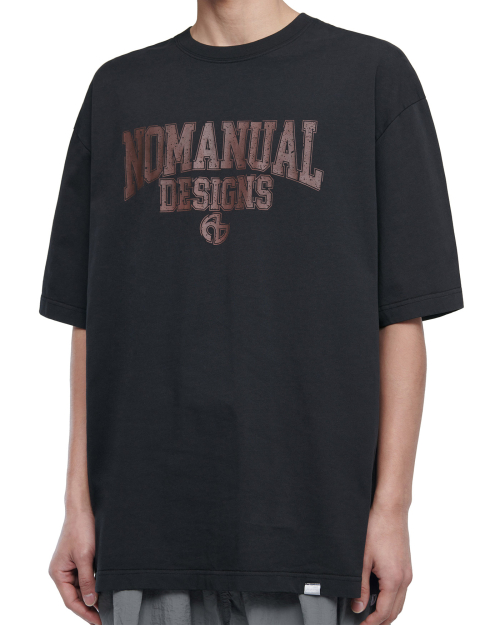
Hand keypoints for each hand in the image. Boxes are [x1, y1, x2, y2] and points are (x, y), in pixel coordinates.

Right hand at [49, 508, 100, 623]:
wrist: (83, 508)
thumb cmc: (81, 529)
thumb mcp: (86, 557)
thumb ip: (87, 580)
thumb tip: (90, 602)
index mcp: (58, 573)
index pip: (71, 601)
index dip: (85, 613)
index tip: (98, 622)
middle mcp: (62, 572)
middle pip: (75, 596)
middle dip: (90, 607)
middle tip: (105, 618)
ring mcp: (70, 566)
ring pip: (81, 587)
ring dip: (93, 596)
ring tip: (107, 607)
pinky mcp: (79, 559)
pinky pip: (86, 577)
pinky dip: (94, 584)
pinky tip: (104, 590)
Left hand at [351, 505, 412, 623]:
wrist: (390, 510)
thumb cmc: (376, 529)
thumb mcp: (362, 560)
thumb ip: (361, 586)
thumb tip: (358, 606)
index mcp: (394, 580)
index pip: (384, 612)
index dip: (371, 623)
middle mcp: (405, 579)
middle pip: (395, 611)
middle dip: (381, 621)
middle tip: (366, 623)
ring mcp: (407, 572)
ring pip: (400, 602)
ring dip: (387, 611)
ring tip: (371, 614)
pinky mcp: (406, 565)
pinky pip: (402, 590)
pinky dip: (392, 599)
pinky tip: (380, 596)